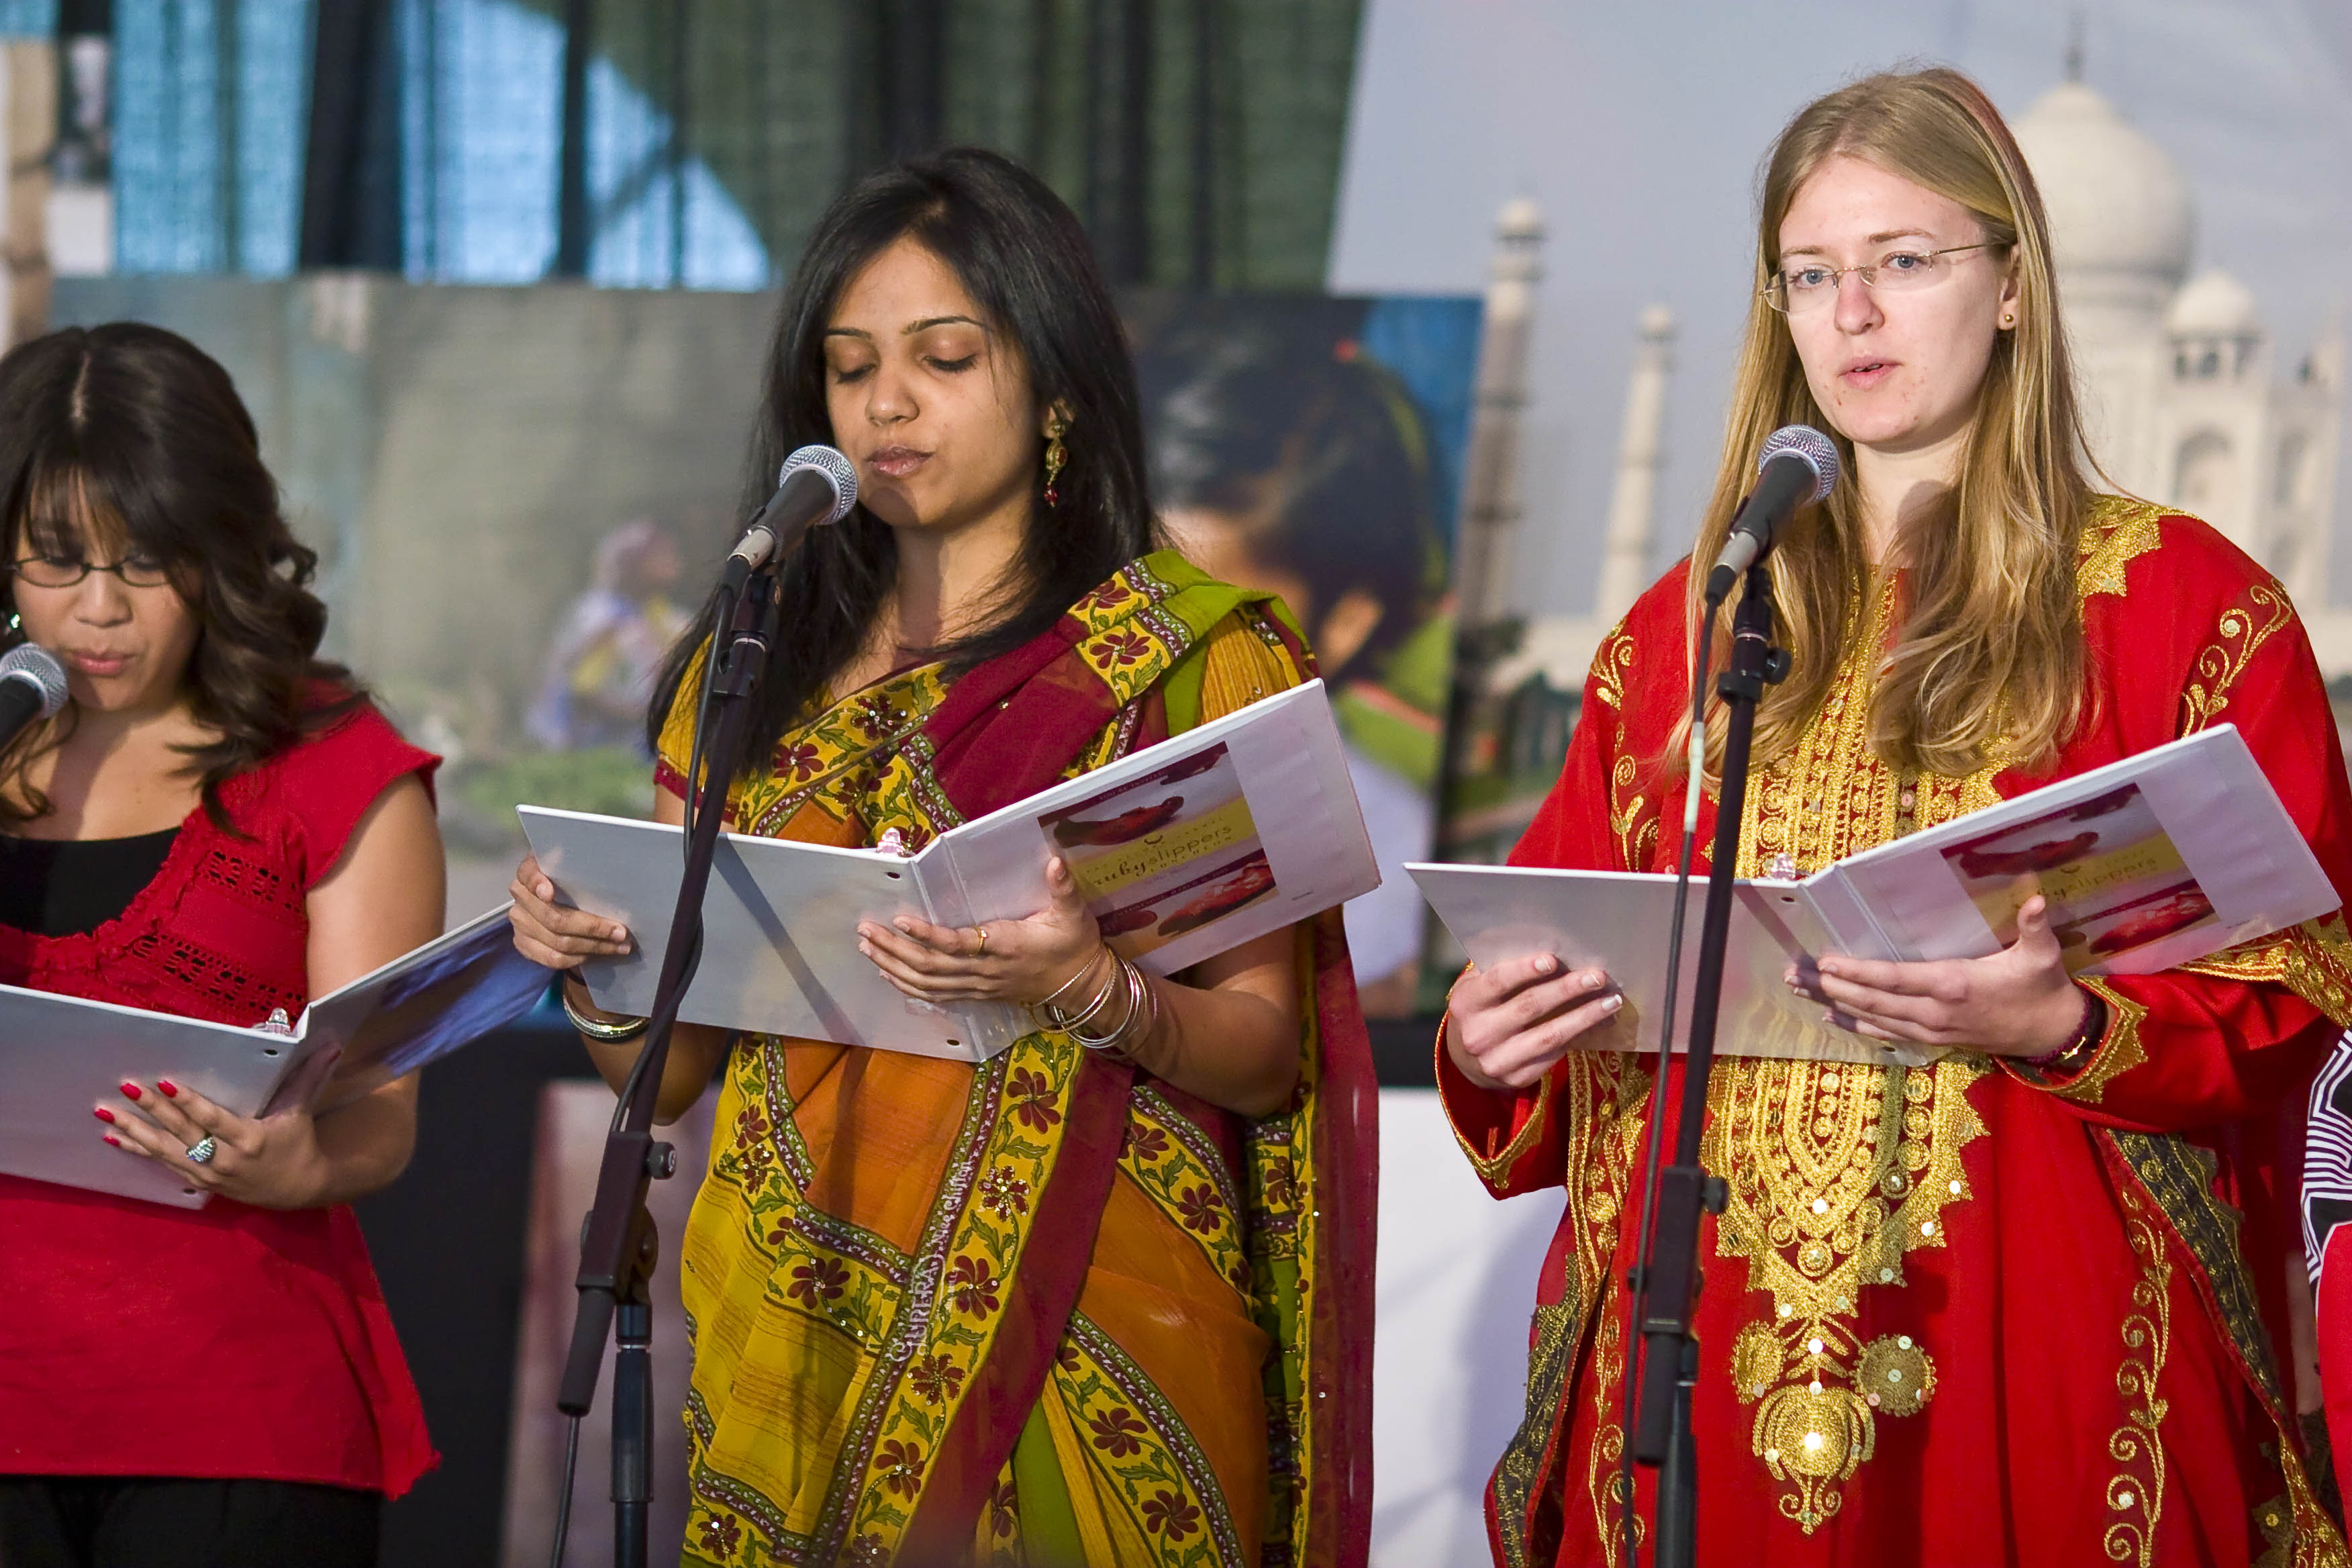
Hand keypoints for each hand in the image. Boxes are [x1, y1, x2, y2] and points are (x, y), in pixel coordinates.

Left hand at [97, 1077, 330, 1208]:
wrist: (299, 1189)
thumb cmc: (299, 1144)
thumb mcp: (301, 1111)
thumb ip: (307, 1077)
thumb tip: (329, 1046)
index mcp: (250, 1139)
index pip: (213, 1119)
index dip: (189, 1102)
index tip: (166, 1083)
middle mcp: (226, 1159)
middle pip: (183, 1132)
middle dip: (153, 1110)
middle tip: (128, 1089)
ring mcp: (209, 1173)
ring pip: (165, 1151)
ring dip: (135, 1132)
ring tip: (107, 1114)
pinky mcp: (199, 1181)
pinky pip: (163, 1164)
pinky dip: (138, 1151)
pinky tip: (115, 1138)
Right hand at [509, 853, 631, 969]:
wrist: (552, 900)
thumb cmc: (570, 881)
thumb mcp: (573, 869)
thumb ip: (577, 868)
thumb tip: (606, 874)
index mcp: (529, 872)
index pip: (528, 874)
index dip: (537, 883)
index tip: (549, 893)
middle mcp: (520, 897)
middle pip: (555, 918)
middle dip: (592, 927)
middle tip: (620, 932)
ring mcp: (519, 923)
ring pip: (558, 942)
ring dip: (593, 946)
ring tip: (619, 946)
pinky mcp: (523, 944)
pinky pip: (552, 958)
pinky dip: (579, 958)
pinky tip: (598, 954)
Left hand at [858, 856, 1104, 1006]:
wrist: (1081, 985)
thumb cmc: (1074, 945)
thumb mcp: (1074, 914)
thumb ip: (1063, 888)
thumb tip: (1055, 861)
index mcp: (1004, 946)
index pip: (958, 944)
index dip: (927, 935)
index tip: (900, 919)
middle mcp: (985, 971)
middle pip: (930, 966)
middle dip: (894, 949)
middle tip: (865, 931)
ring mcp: (979, 986)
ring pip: (928, 984)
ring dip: (893, 967)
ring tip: (867, 948)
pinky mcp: (977, 995)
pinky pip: (936, 996)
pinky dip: (908, 986)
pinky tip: (888, 974)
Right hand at [1445, 954, 1623, 1090]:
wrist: (1467, 1057)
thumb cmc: (1483, 1007)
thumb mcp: (1480, 986)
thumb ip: (1505, 970)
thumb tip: (1556, 953)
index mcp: (1466, 1003)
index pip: (1497, 982)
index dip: (1525, 970)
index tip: (1554, 960)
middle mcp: (1478, 1034)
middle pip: (1529, 1007)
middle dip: (1567, 990)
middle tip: (1597, 977)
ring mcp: (1497, 1060)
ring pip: (1549, 1036)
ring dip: (1584, 1016)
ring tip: (1611, 1001)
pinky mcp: (1517, 1078)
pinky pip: (1555, 1055)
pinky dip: (1581, 1036)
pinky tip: (1600, 1022)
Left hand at [1788, 894, 2085, 1058]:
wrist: (2052, 1034)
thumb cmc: (2042, 989)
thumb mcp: (2042, 955)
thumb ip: (2034, 927)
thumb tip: (2037, 899)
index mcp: (1952, 985)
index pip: (1894, 979)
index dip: (1858, 972)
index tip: (1827, 962)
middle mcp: (1934, 1012)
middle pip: (1871, 1001)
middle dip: (1831, 988)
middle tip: (1795, 976)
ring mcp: (1931, 1030)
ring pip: (1873, 1018)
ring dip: (1835, 1005)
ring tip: (1802, 992)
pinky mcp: (1933, 1040)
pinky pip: (1886, 1034)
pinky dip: (1857, 1026)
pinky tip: (1833, 1019)